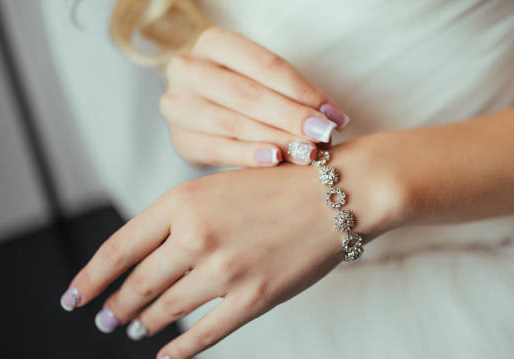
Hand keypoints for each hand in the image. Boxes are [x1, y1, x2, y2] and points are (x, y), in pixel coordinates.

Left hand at [60, 162, 357, 358]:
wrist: (338, 193)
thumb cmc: (279, 183)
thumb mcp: (218, 185)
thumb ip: (180, 216)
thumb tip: (146, 255)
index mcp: (183, 202)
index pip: (119, 247)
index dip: (90, 277)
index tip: (74, 297)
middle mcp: (197, 236)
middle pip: (139, 283)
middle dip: (116, 306)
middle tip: (105, 320)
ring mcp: (225, 270)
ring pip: (167, 309)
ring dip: (144, 324)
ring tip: (134, 331)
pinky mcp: (254, 297)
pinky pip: (205, 333)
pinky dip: (179, 350)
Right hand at [160, 26, 349, 167]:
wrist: (202, 110)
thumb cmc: (244, 91)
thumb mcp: (265, 81)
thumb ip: (293, 95)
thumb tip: (333, 118)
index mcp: (214, 42)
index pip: (266, 65)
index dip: (303, 91)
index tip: (335, 115)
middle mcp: (189, 68)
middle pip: (248, 94)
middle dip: (291, 117)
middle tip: (323, 136)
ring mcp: (178, 105)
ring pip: (233, 124)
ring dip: (275, 139)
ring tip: (306, 152)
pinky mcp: (180, 139)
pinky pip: (216, 149)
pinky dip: (248, 156)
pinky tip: (274, 160)